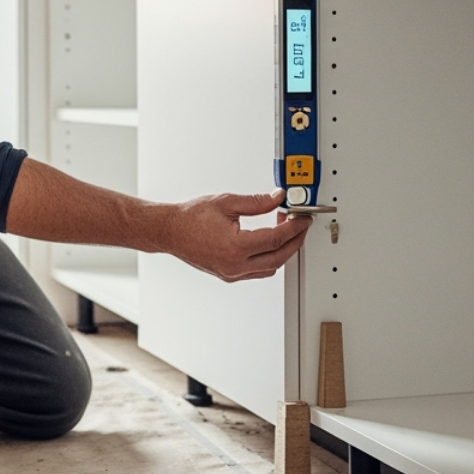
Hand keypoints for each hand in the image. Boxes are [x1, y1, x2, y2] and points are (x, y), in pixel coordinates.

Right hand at [163, 189, 311, 282]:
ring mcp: (232, 272)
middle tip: (301, 225)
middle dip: (295, 241)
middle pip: (279, 257)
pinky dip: (270, 259)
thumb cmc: (191, 217)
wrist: (170, 231)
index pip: (277, 238)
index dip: (294, 227)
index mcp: (236, 246)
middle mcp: (235, 264)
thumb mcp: (227, 202)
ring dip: (283, 251)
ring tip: (285, 231)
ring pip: (271, 267)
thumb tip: (277, 198)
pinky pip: (258, 272)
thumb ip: (257, 202)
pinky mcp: (228, 275)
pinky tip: (270, 244)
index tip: (302, 218)